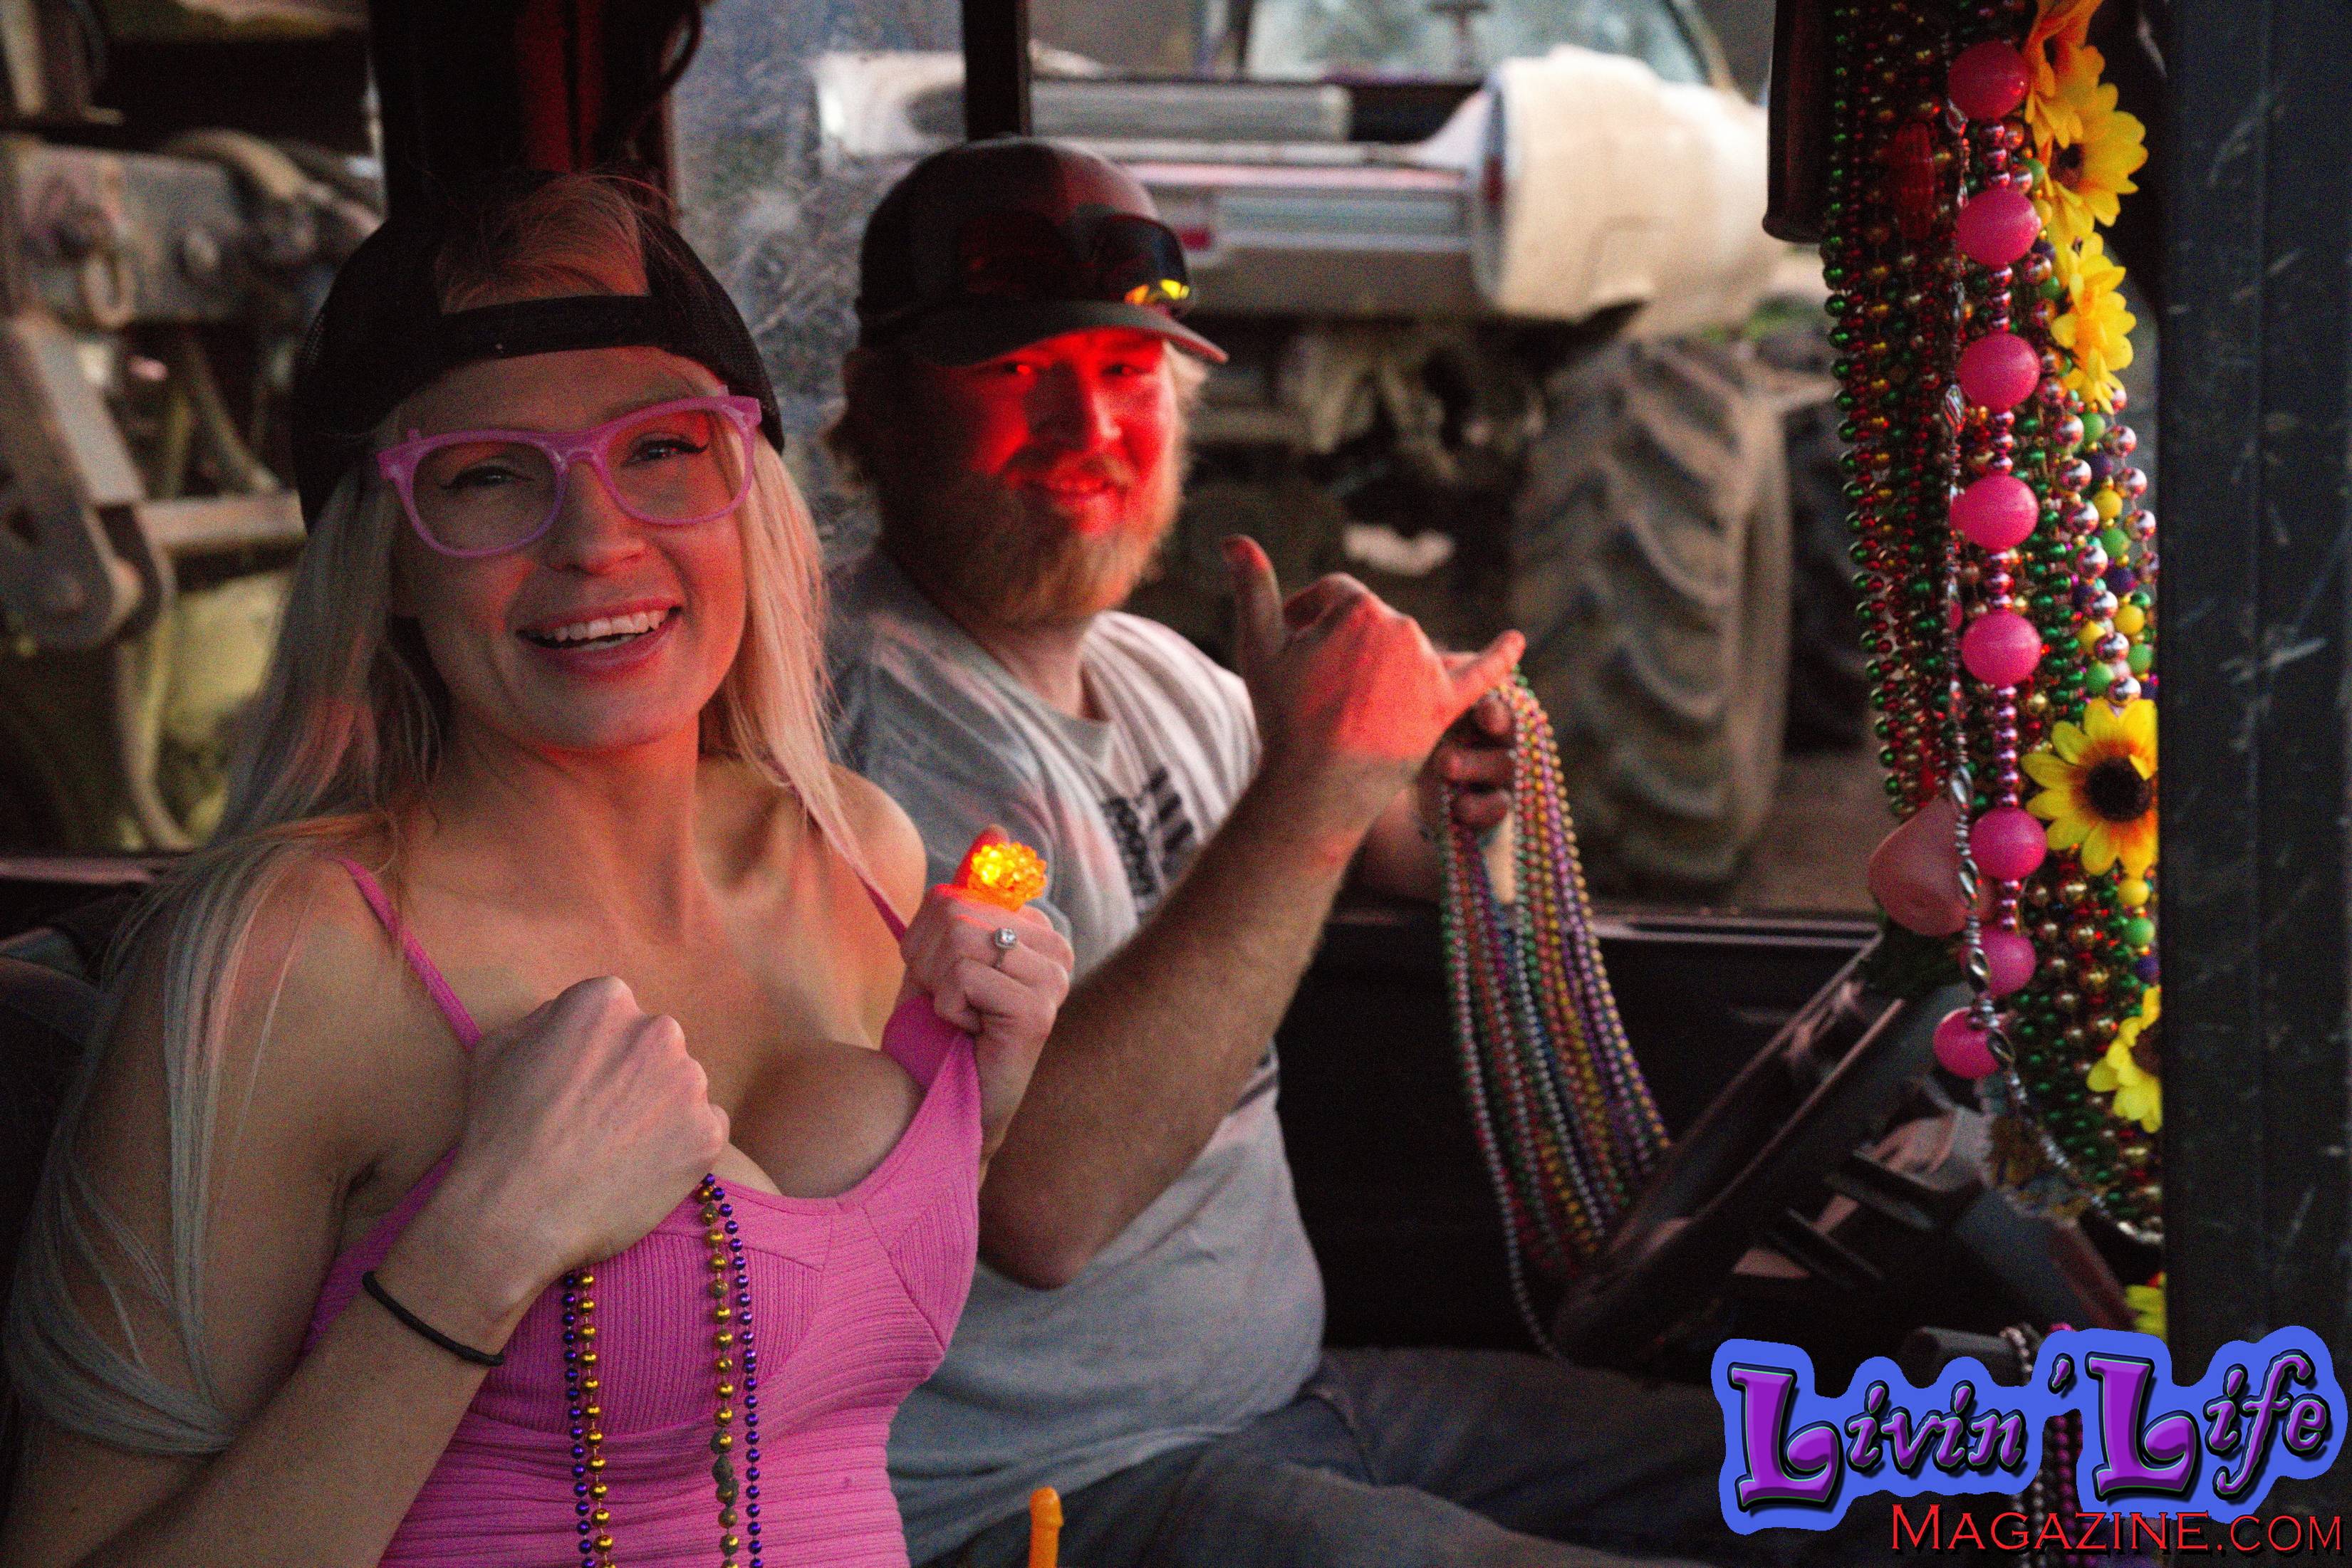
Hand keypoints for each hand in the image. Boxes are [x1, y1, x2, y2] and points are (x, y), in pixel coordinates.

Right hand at [443, 976, 729, 1289]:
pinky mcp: (708, 1133)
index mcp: (606, 1001)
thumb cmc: (498, 1132)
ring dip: (658, 1109)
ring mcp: (689, 1083)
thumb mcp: (497, 1048)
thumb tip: (570, 1018)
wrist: (516, 1215)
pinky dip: (679, 1145)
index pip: (614, 1014)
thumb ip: (544, 1018)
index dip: (594, 1053)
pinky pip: (703, 1127)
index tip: (577, 1084)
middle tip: (597, 1120)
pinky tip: (641, 1168)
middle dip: (632, 1075)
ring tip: (615, 1150)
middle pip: (654, 1047)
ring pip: (681, 1087)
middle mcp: (657, 1031)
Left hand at [897, 880, 1074, 1157]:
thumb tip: (998, 829)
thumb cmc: (937, 1032)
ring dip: (937, 986)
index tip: (939, 976)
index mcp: (1035, 929)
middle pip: (956, 910)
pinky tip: (970, 1033)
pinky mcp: (1039, 1011)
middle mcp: (1055, 949)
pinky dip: (949, 1008)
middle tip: (945, 1002)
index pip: (958, 891)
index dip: (926, 935)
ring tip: (958, 1017)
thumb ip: (967, 891)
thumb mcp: (940, 951)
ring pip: (961, 941)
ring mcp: (1053, 980)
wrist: (936, 1101)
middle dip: (928, 959)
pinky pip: (967, 977)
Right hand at [1224, 535, 1522, 836]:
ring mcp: (1427, 666)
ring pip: (1404, 649)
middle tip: (1315, 687)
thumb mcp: (1258, 647)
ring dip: (1380, 665)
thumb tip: (1233, 538)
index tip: (1291, 649)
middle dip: (1342, 645)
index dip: (1307, 617)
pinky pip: (1479, 672)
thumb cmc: (1283, 717)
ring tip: (1349, 704)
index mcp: (1358, 607)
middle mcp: (1402, 627)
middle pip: (1370, 622)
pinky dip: (1500, 656)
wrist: (1316, 787)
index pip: (1334, 596)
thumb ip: (1252, 587)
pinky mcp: (1445, 704)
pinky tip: (1518, 640)